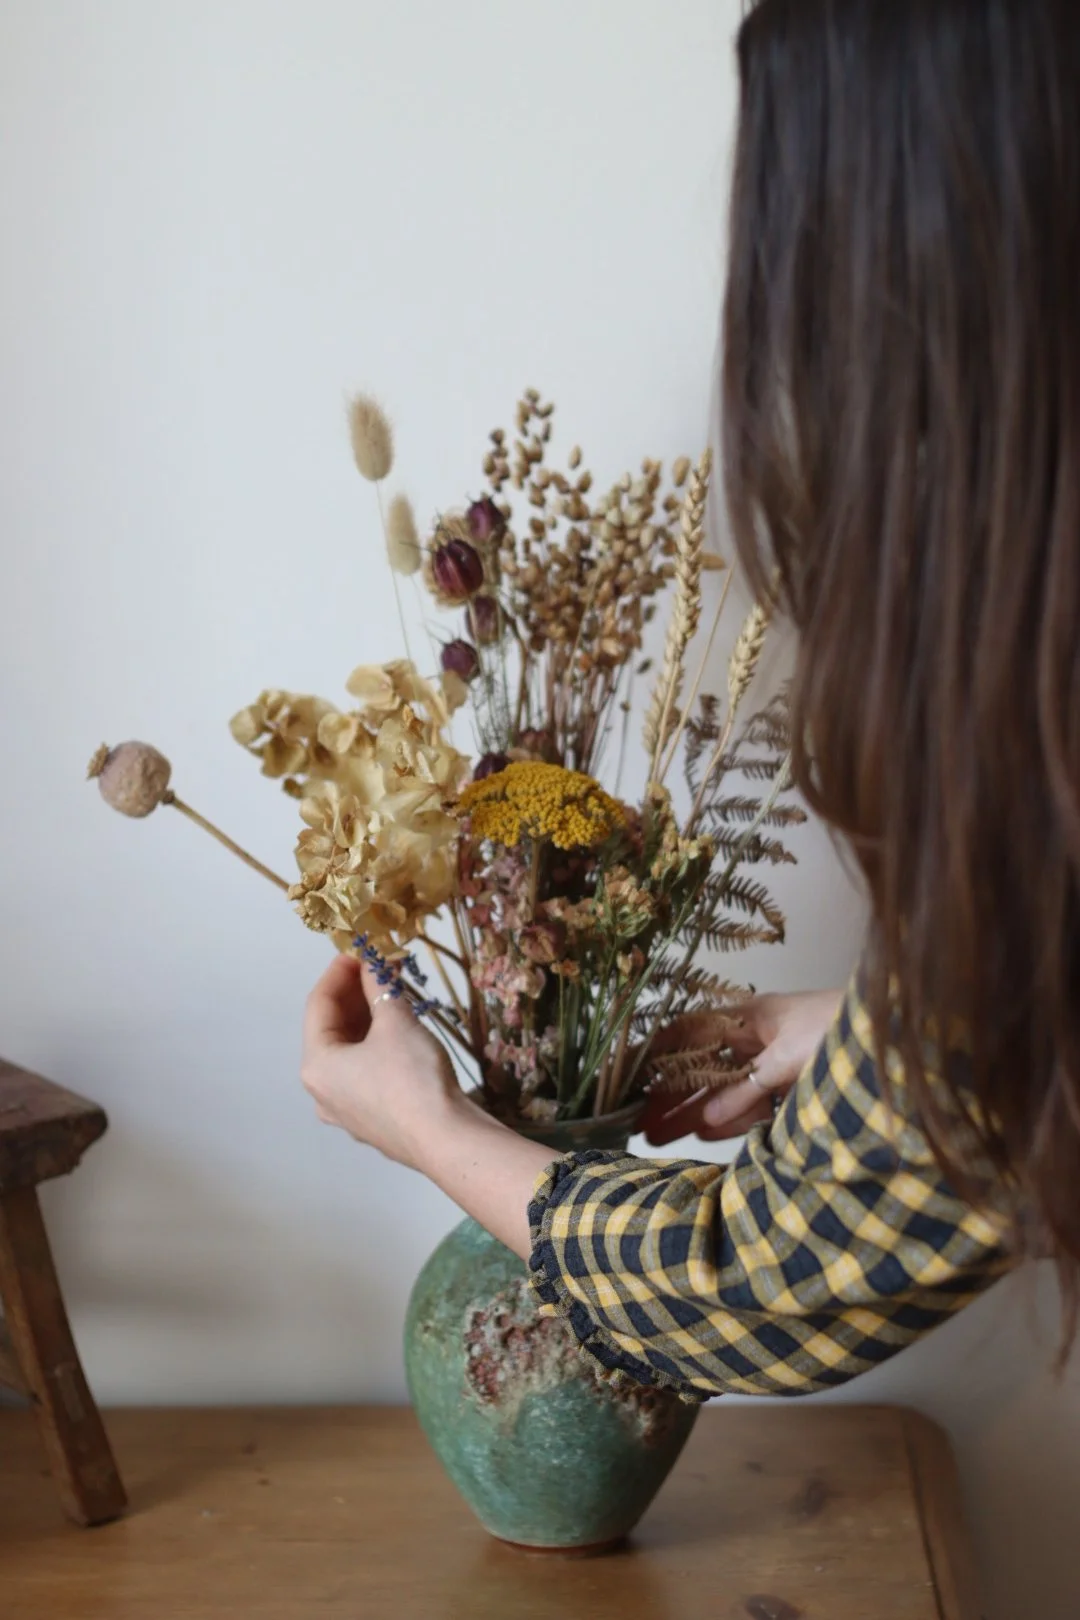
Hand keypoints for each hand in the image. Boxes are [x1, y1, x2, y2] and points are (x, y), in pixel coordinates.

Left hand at [301, 954, 464, 1168]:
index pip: (318, 1004)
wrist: (446, 1140)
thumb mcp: (396, 1022)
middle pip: (332, 1029)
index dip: (339, 970)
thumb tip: (374, 963)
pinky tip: (399, 1031)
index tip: (360, 946)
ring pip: (350, 1053)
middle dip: (356, 994)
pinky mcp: (371, 1122)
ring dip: (368, 1019)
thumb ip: (380, 988)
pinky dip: (376, 1047)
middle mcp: (322, 1091)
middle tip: (381, 966)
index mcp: (316, 1065)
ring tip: (393, 992)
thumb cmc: (413, 1077)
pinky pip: (365, 1074)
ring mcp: (345, 1111)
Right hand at [640, 989, 841, 1146]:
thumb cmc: (841, 1028)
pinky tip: (700, 1132)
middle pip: (700, 1069)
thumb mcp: (786, 1058)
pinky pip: (749, 1105)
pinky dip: (725, 1119)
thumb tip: (704, 1118)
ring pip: (719, 1090)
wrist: (896, 1037)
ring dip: (688, 1112)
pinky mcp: (790, 1087)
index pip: (688, 1032)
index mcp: (748, 1018)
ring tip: (656, 1135)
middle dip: (668, 1094)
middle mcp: (754, 1039)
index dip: (656, 1053)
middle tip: (638, 1122)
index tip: (628, 1076)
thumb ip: (745, 1090)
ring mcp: (771, 1064)